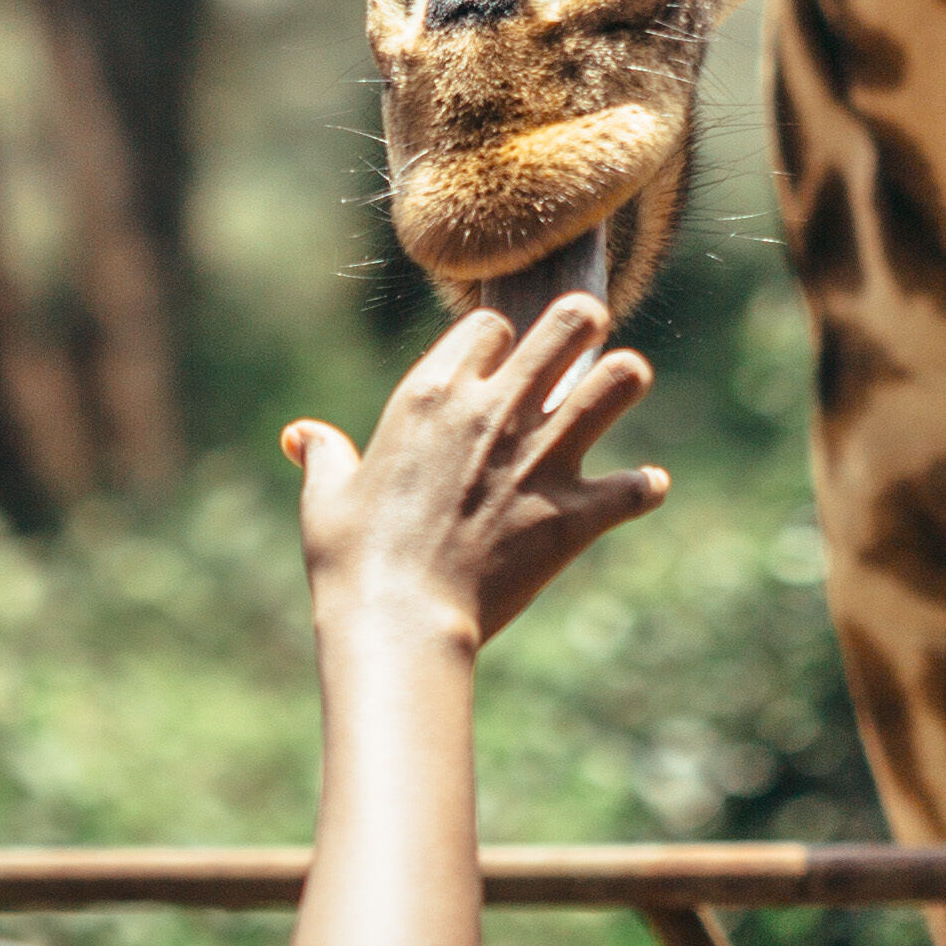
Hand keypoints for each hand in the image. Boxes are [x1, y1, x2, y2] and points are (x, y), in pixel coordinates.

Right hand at [286, 298, 664, 648]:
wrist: (399, 623)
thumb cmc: (352, 562)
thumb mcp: (326, 500)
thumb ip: (324, 457)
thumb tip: (302, 437)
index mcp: (432, 395)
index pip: (491, 326)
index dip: (500, 341)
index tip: (500, 365)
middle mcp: (494, 412)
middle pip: (569, 322)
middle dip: (583, 323)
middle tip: (584, 339)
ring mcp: (540, 458)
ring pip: (619, 380)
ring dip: (624, 381)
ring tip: (621, 388)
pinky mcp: (573, 513)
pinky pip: (636, 487)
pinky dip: (643, 488)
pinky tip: (641, 490)